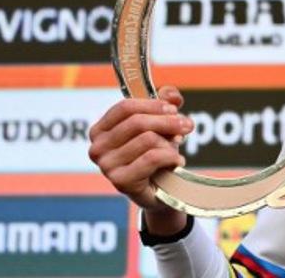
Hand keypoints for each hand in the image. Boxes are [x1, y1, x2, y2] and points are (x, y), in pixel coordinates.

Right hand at [88, 85, 191, 230]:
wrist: (160, 190)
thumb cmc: (155, 153)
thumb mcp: (161, 125)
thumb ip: (166, 103)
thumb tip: (172, 95)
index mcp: (101, 130)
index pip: (126, 107)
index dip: (153, 105)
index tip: (174, 109)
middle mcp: (98, 148)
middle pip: (138, 122)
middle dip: (168, 122)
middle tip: (186, 126)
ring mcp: (106, 166)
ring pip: (148, 139)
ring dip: (169, 144)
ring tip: (174, 150)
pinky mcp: (120, 181)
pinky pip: (153, 157)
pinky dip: (171, 157)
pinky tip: (177, 162)